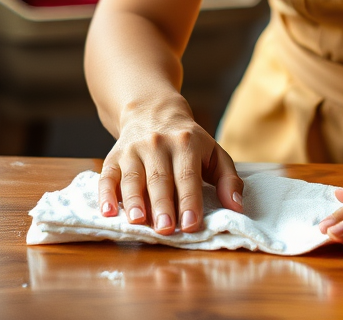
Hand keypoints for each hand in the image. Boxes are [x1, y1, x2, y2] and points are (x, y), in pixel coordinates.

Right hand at [97, 96, 241, 234]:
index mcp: (187, 144)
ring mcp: (133, 150)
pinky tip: (108, 212)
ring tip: (138, 222)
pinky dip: (105, 195)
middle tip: (166, 230)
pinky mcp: (114, 157)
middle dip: (163, 206)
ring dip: (134, 201)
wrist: (153, 111)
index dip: (190, 201)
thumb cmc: (189, 142)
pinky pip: (107, 177)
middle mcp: (158, 145)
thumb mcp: (213, 152)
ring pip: (133, 178)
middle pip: (160, 179)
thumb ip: (228, 179)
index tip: (192, 225)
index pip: (188, 176)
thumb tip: (237, 207)